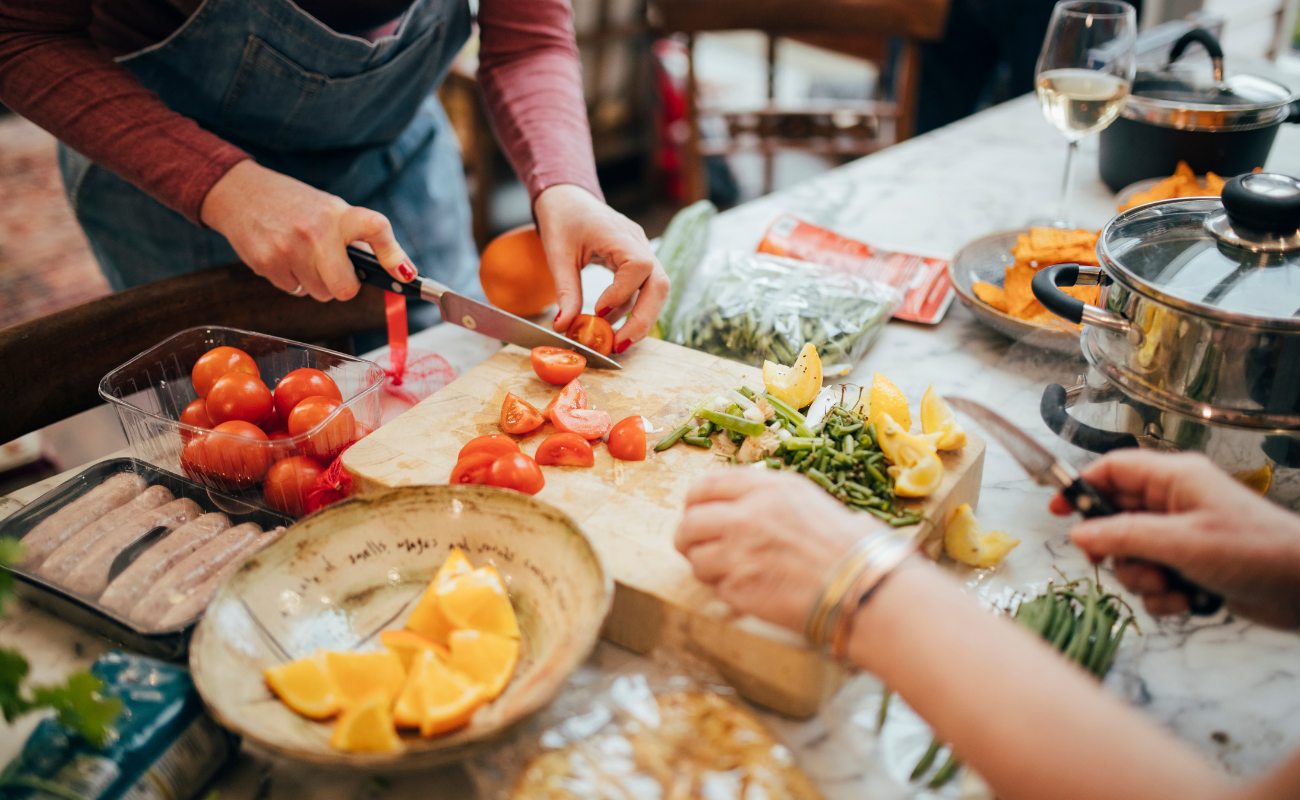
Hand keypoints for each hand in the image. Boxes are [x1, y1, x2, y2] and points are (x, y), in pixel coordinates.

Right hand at [201, 160, 414, 300]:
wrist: (240, 193)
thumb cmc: (294, 206)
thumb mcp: (330, 210)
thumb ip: (357, 238)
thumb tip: (397, 271)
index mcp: (338, 213)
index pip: (376, 229)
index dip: (394, 255)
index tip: (406, 275)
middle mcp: (316, 230)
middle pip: (344, 289)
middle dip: (344, 287)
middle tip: (335, 271)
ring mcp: (290, 249)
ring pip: (319, 293)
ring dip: (316, 283)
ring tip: (303, 256)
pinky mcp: (267, 264)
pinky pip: (294, 291)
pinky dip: (293, 281)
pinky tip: (284, 256)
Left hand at [533, 184, 668, 352]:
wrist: (568, 199)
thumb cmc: (562, 220)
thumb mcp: (558, 255)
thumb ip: (565, 291)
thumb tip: (564, 326)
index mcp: (618, 234)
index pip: (639, 266)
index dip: (623, 293)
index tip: (599, 311)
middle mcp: (638, 243)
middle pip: (660, 284)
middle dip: (643, 319)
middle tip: (620, 344)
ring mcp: (642, 252)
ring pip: (657, 291)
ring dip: (640, 319)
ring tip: (616, 341)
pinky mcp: (637, 263)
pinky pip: (643, 290)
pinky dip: (630, 310)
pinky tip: (611, 323)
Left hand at [674, 468, 879, 630]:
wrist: (863, 585)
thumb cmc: (847, 544)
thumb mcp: (807, 499)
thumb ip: (766, 496)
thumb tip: (736, 502)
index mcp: (765, 489)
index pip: (705, 486)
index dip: (694, 501)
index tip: (695, 511)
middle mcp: (747, 516)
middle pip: (690, 522)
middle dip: (687, 536)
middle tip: (695, 546)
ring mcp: (740, 553)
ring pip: (696, 558)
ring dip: (707, 566)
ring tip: (731, 571)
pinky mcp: (740, 588)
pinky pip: (717, 588)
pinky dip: (728, 590)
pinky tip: (753, 589)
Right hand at [1051, 450, 1299, 627]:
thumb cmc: (1253, 551)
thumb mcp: (1180, 541)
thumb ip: (1122, 536)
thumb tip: (1078, 534)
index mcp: (1175, 479)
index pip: (1113, 469)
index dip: (1081, 487)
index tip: (1056, 512)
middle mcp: (1176, 503)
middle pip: (1116, 517)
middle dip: (1115, 548)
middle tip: (1115, 562)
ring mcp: (1184, 536)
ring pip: (1132, 554)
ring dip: (1140, 577)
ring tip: (1167, 584)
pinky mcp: (1192, 567)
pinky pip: (1154, 579)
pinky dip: (1162, 595)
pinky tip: (1185, 601)